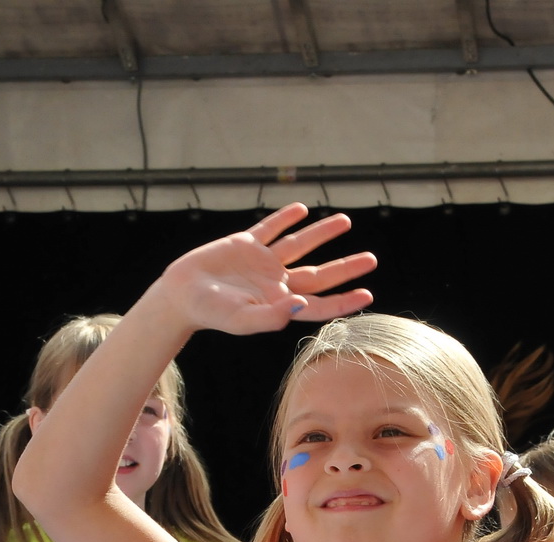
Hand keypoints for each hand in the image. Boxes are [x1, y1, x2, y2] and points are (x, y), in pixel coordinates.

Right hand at [152, 204, 375, 335]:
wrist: (181, 294)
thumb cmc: (210, 313)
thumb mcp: (241, 320)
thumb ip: (270, 317)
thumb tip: (301, 305)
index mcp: (279, 303)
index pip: (318, 303)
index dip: (343, 300)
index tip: (367, 293)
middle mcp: (276, 282)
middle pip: (319, 273)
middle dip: (345, 266)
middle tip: (371, 259)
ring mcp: (262, 262)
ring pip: (300, 245)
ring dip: (322, 233)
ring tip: (345, 220)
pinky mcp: (245, 243)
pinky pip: (271, 227)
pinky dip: (285, 217)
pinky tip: (302, 208)